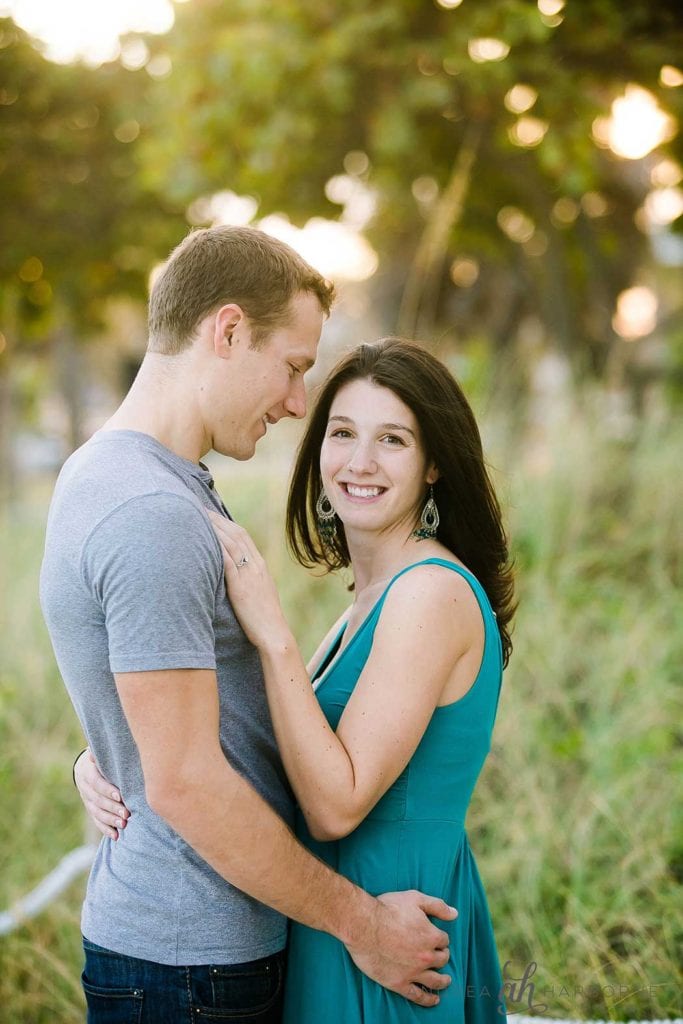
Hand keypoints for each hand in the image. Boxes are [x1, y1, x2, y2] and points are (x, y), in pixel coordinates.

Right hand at [74, 748, 129, 840]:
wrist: (86, 766)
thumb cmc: (102, 756)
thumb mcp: (100, 751)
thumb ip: (101, 753)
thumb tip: (94, 754)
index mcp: (86, 772)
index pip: (96, 783)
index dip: (107, 790)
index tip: (120, 796)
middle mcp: (84, 788)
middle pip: (97, 800)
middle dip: (112, 808)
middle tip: (127, 814)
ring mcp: (86, 800)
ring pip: (97, 813)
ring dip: (110, 820)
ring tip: (124, 825)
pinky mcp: (90, 809)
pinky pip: (96, 821)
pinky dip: (106, 829)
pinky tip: (116, 836)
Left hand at [207, 512, 288, 649]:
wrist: (274, 634)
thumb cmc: (264, 620)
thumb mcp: (259, 594)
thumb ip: (248, 581)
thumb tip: (235, 577)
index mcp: (260, 566)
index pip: (243, 536)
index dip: (227, 522)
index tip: (213, 514)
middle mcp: (256, 565)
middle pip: (236, 534)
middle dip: (218, 519)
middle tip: (201, 508)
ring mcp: (249, 574)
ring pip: (231, 543)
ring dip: (214, 528)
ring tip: (198, 516)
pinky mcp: (240, 586)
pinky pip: (227, 561)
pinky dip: (216, 547)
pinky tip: (205, 538)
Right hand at [346, 890, 456, 1006]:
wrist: (363, 925)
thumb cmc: (387, 909)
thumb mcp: (415, 899)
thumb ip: (437, 906)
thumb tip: (455, 914)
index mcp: (431, 936)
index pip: (443, 940)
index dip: (440, 937)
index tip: (435, 937)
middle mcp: (426, 956)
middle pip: (441, 959)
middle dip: (442, 955)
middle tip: (439, 955)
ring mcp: (413, 972)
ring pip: (435, 980)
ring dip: (443, 981)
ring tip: (446, 981)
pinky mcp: (399, 983)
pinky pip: (418, 996)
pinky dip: (428, 999)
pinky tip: (434, 1000)